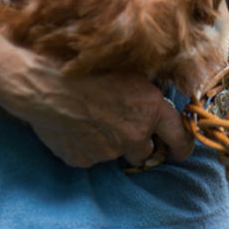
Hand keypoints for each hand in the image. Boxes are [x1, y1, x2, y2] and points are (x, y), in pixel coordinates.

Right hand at [0, 51, 194, 168]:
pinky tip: (77, 126)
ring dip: (114, 143)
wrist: (45, 83)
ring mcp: (109, 151)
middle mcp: (135, 134)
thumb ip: (149, 94)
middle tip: (124, 125)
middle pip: (147, 152)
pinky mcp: (84, 160)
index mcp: (152, 110)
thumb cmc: (89, 68)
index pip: (180, 138)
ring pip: (118, 153)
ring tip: (94, 119)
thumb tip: (159, 102)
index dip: (183, 147)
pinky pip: (93, 156)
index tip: (180, 151)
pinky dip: (89, 146)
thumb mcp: (131, 72)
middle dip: (140, 142)